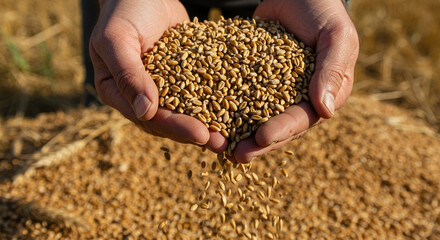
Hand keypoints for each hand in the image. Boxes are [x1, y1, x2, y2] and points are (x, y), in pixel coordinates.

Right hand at [90, 0, 227, 149]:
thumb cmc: (123, 9)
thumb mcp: (117, 39)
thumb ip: (128, 74)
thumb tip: (145, 112)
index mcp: (117, 92)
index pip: (148, 118)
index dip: (175, 127)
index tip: (200, 134)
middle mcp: (138, 95)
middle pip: (169, 121)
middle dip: (196, 133)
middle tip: (223, 144)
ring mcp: (161, 87)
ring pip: (185, 112)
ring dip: (208, 124)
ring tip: (233, 136)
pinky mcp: (181, 76)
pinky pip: (197, 92)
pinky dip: (214, 102)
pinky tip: (235, 110)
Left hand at [230, 0, 358, 161]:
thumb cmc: (324, 10)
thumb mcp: (336, 36)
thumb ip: (333, 70)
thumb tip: (326, 112)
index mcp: (325, 94)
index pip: (303, 118)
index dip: (283, 130)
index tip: (262, 137)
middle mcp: (300, 98)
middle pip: (278, 126)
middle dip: (258, 142)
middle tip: (237, 155)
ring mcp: (276, 90)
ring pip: (257, 117)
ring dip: (240, 133)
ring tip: (220, 146)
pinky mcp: (255, 79)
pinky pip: (241, 95)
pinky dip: (227, 108)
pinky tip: (210, 118)